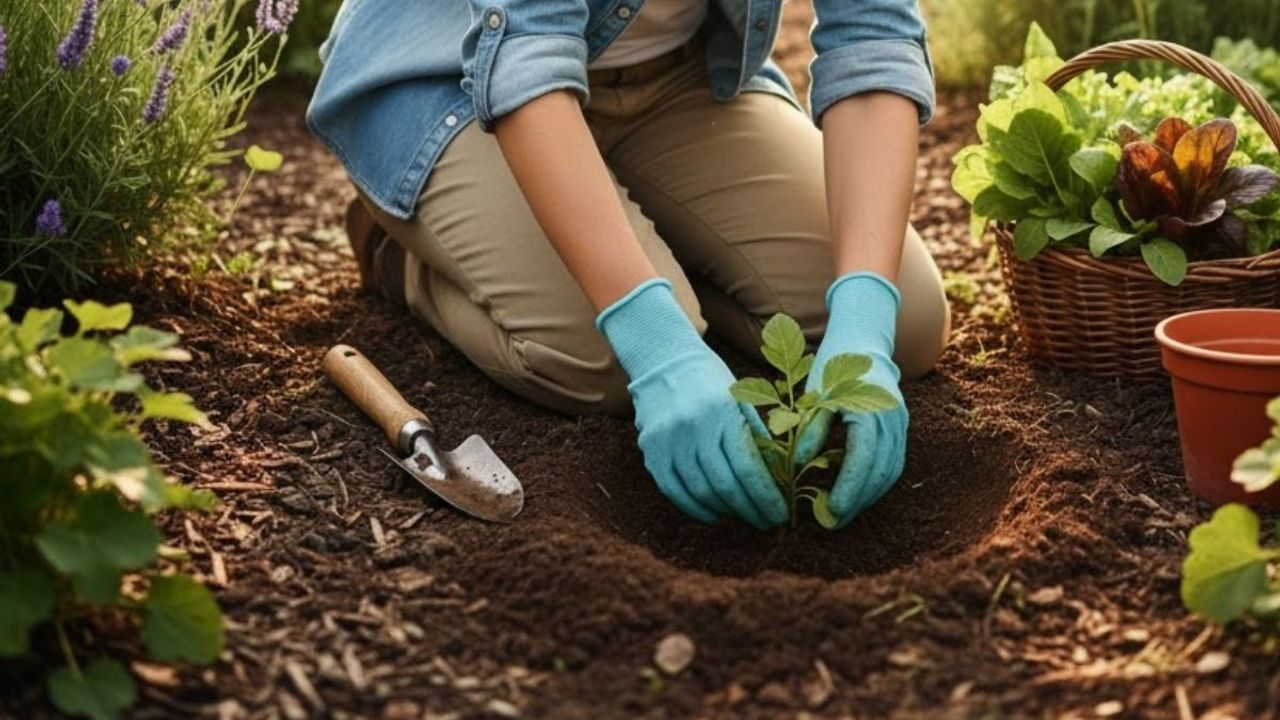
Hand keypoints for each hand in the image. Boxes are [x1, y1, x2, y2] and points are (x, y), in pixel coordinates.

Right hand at [598, 280, 787, 529]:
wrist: (663, 359)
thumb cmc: (711, 381)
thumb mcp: (742, 400)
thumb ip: (758, 438)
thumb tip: (779, 480)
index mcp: (722, 413)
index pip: (748, 467)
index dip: (766, 497)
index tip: (781, 515)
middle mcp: (693, 428)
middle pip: (725, 485)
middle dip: (751, 511)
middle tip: (767, 524)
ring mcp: (668, 441)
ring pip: (700, 492)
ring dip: (726, 512)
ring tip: (744, 517)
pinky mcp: (651, 450)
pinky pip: (673, 491)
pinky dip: (695, 509)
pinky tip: (714, 515)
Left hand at [796, 273, 907, 527]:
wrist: (863, 341)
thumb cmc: (831, 366)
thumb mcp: (814, 395)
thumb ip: (809, 428)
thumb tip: (797, 464)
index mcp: (867, 406)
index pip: (862, 457)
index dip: (849, 487)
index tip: (831, 511)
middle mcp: (891, 417)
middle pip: (880, 471)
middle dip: (858, 501)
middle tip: (832, 522)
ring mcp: (900, 423)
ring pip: (890, 472)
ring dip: (868, 497)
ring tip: (842, 514)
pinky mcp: (902, 429)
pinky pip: (894, 464)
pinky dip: (876, 484)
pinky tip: (857, 496)